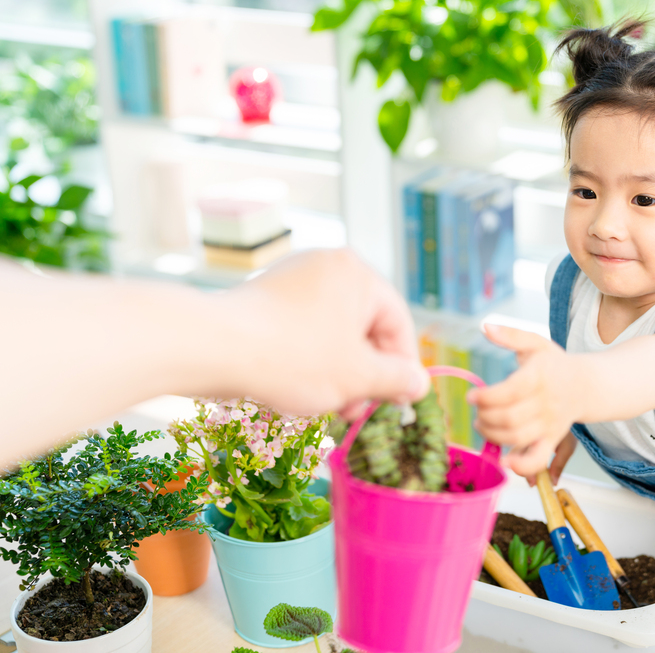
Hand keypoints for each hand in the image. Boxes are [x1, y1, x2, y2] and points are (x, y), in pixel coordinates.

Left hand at [222, 249, 429, 415]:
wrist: (210, 347)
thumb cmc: (293, 358)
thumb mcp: (358, 377)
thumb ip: (397, 380)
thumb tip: (419, 384)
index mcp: (357, 274)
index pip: (397, 322)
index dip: (402, 367)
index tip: (396, 401)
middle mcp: (326, 266)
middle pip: (364, 328)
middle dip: (364, 375)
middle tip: (355, 412)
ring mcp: (291, 279)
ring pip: (332, 333)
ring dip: (337, 374)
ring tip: (325, 408)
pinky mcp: (265, 297)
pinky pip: (302, 330)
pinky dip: (308, 360)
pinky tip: (297, 390)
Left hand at [467, 324, 579, 476]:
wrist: (586, 385)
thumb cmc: (555, 364)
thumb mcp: (535, 343)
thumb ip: (510, 334)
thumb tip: (485, 326)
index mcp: (539, 377)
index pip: (508, 392)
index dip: (485, 397)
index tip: (472, 396)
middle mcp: (545, 403)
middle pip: (507, 417)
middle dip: (484, 416)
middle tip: (477, 411)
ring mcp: (549, 424)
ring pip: (516, 437)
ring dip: (492, 435)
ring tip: (482, 425)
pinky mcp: (551, 440)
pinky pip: (537, 459)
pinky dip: (521, 466)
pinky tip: (505, 461)